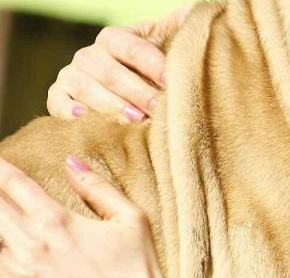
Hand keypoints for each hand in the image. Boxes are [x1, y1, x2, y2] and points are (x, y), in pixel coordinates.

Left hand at [0, 157, 162, 277]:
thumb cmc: (136, 271)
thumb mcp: (132, 221)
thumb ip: (100, 189)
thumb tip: (74, 163)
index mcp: (57, 222)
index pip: (15, 183)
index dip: (0, 167)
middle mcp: (30, 246)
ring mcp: (18, 272)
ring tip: (2, 216)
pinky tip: (4, 246)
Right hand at [47, 3, 193, 122]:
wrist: (116, 83)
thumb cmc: (146, 61)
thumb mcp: (162, 39)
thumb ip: (179, 24)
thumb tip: (196, 8)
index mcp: (114, 37)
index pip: (135, 49)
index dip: (154, 65)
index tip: (174, 81)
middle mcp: (89, 53)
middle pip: (112, 73)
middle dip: (138, 92)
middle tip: (159, 107)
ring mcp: (70, 74)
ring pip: (87, 89)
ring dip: (111, 105)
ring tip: (136, 118)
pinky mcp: (57, 95)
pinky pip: (56, 102)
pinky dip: (66, 109)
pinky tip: (82, 116)